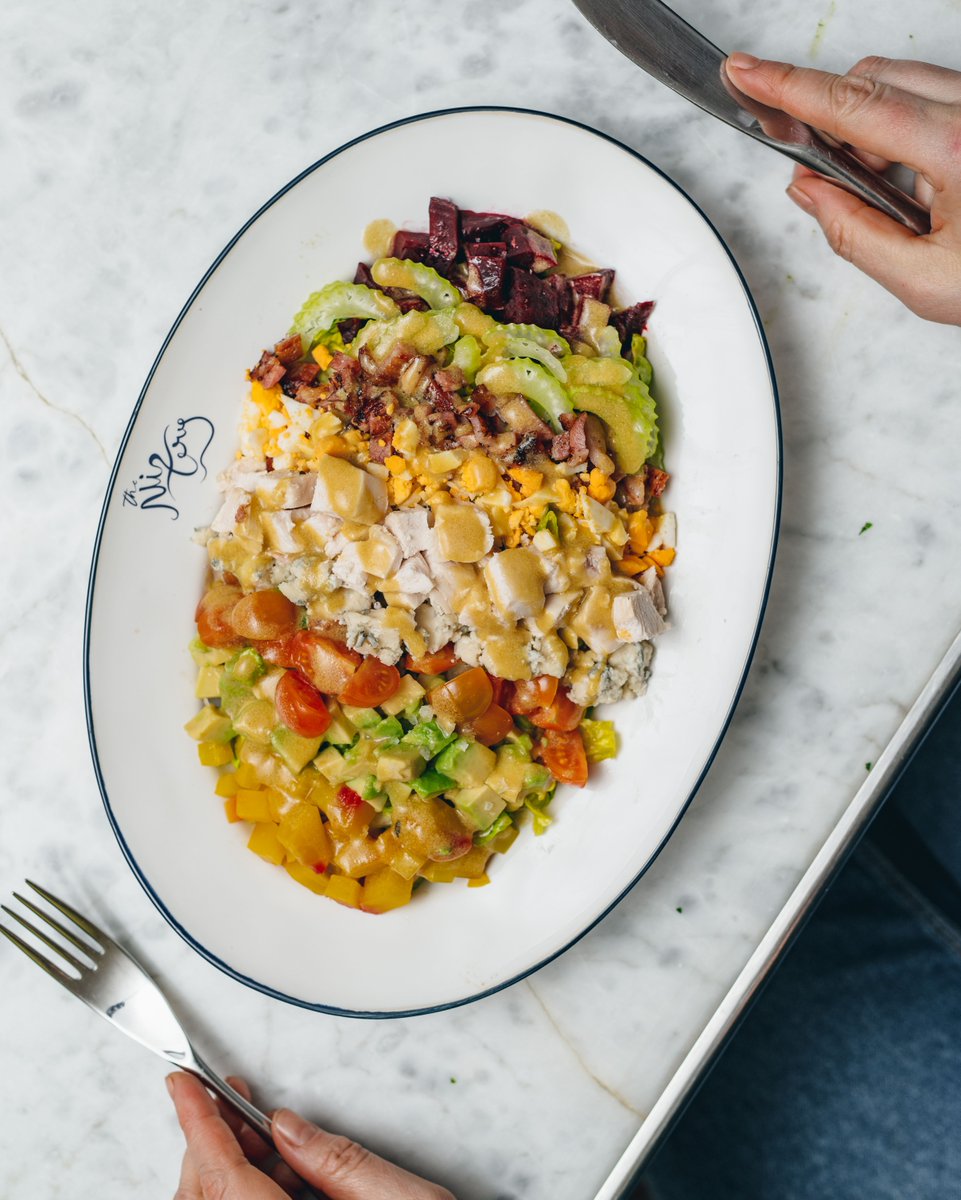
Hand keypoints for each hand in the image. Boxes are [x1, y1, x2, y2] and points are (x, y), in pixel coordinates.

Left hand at [167, 1071, 454, 1199]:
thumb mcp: (397, 1198)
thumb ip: (336, 1161)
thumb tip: (288, 1127)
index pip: (222, 1178)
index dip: (199, 1126)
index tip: (182, 1087)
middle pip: (208, 1198)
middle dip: (213, 1144)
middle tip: (228, 1100)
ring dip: (234, 1169)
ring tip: (263, 1135)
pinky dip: (253, 1192)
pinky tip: (281, 1173)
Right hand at [724, 52, 960, 324]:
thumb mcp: (926, 281)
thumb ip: (853, 235)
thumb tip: (807, 194)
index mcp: (957, 149)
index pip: (851, 105)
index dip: (788, 87)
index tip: (745, 72)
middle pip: (872, 80)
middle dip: (826, 112)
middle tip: (804, 158)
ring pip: (902, 83)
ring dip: (867, 125)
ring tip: (880, 191)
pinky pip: (931, 96)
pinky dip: (901, 127)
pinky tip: (910, 179)